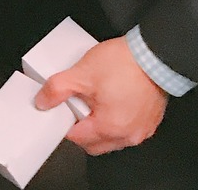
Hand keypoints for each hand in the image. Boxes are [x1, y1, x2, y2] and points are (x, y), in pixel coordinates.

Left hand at [35, 37, 168, 155]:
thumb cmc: (125, 64)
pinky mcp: (150, 120)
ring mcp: (141, 129)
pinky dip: (116, 118)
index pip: (77, 138)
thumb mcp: (81, 73)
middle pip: (94, 142)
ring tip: (95, 97)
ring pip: (111, 137)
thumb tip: (43, 101)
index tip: (61, 110)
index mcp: (110, 128)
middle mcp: (128, 135)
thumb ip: (57, 89)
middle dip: (81, 127)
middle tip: (77, 104)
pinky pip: (127, 127)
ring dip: (99, 123)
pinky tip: (112, 97)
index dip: (64, 123)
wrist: (154, 54)